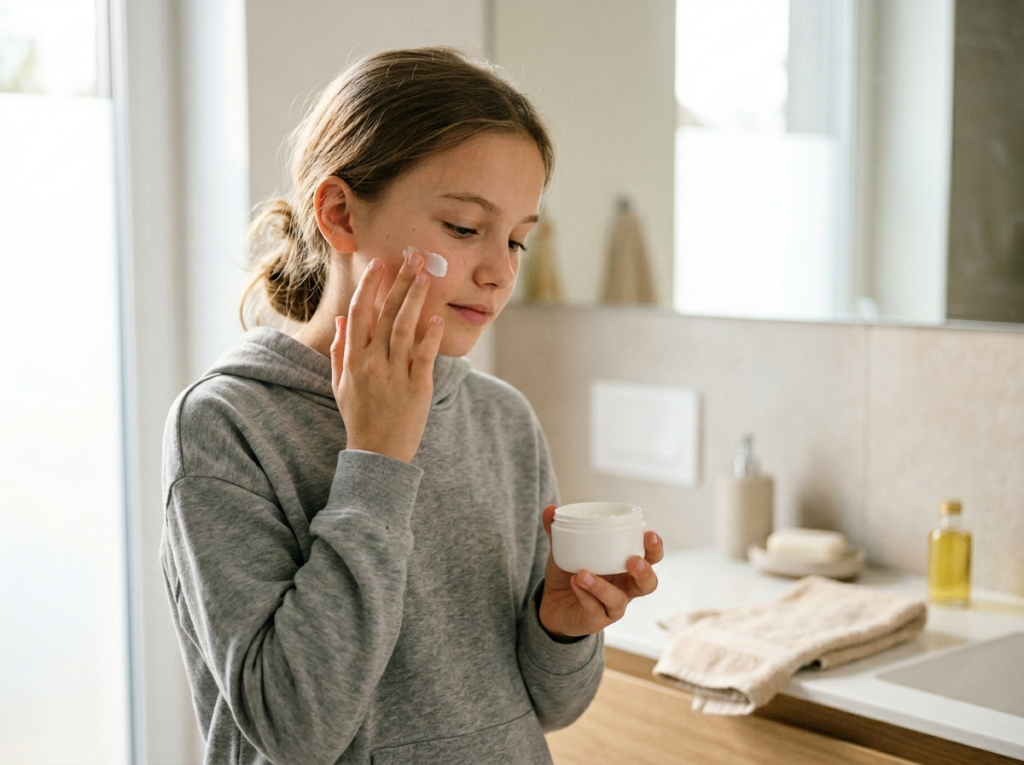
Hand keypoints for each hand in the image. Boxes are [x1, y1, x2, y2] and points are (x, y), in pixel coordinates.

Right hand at [330, 252, 444, 461]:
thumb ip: (340, 350)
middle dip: (400, 282)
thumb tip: (342, 319)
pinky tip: (437, 317)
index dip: (370, 286)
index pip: (360, 313)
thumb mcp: (340, 384)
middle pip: (386, 313)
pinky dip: (431, 336)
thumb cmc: (359, 417)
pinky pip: (425, 355)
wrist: (378, 453)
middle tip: (414, 257)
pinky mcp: (418, 386)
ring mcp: (396, 373)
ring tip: (427, 276)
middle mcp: (373, 362)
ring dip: (416, 299)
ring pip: (406, 328)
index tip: (379, 265)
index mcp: (354, 359)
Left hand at [537, 504, 663, 638]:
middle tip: (633, 560)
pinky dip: (585, 596)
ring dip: (602, 587)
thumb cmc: (569, 573)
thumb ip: (559, 531)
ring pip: (619, 601)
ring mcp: (611, 607)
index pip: (650, 558)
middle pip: (648, 584)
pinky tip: (574, 583)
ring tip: (583, 573)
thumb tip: (550, 508)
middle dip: (644, 571)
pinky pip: (595, 611)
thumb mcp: (565, 550)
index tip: (648, 534)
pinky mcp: (596, 622)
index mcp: (625, 567)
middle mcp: (624, 588)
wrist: (551, 604)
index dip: (654, 548)